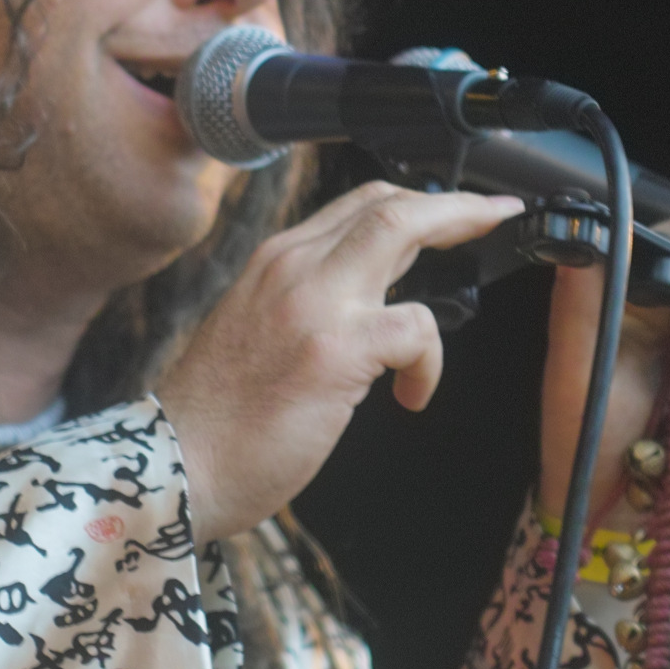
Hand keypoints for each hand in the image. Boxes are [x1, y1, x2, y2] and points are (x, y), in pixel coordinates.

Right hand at [158, 182, 522, 543]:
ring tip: (463, 306)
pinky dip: (429, 360)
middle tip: (493, 214)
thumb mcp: (257, 330)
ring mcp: (312, 303)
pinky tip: (412, 394)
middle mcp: (291, 266)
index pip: (355, 205)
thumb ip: (310, 300)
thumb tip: (375, 294)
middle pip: (388, 203)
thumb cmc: (219, 417)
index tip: (454, 209)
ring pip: (403, 231)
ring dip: (454, 250)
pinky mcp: (334, 350)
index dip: (415, 202)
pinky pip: (415, 327)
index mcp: (274, 262)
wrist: (176, 466)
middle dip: (455, 205)